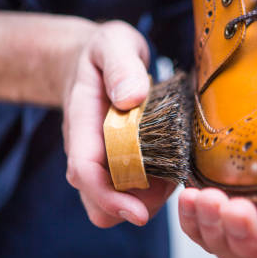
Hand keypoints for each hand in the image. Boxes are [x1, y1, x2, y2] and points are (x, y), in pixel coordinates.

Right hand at [62, 20, 175, 227]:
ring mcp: (103, 158)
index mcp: (81, 123)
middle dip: (130, 207)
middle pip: (96, 200)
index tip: (137, 213)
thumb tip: (130, 98)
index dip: (108, 197)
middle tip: (168, 186)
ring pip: (115, 201)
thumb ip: (120, 66)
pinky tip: (173, 166)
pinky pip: (134, 189)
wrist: (93, 59)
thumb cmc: (103, 52)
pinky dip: (155, 188)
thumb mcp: (112, 44)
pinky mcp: (121, 160)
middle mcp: (89, 148)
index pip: (84, 171)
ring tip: (174, 172)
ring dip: (147, 199)